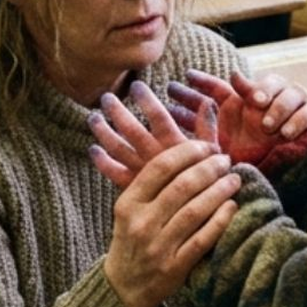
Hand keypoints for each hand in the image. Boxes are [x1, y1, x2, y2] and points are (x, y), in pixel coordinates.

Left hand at [88, 79, 217, 189]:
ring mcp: (142, 173)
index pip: (158, 116)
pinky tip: (93, 150)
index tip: (136, 85)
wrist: (197, 221)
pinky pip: (113, 174)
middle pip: (132, 129)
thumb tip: (208, 102)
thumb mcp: (213, 154)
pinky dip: (102, 162)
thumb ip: (208, 128)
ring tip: (93, 117)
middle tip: (106, 97)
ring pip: (118, 148)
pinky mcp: (133, 189)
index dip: (147, 100)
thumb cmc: (210, 183)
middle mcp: (155, 157)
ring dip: (104, 131)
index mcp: (175, 145)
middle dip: (118, 111)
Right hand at [90, 92, 239, 306]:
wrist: (124, 287)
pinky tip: (232, 206)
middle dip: (209, 168)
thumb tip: (188, 149)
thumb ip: (152, 181)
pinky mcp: (174, 268)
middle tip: (225, 160)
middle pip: (182, 186)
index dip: (188, 152)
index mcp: (128, 203)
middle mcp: (141, 223)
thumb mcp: (130, 207)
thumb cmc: (131, 238)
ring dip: (220, 190)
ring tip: (234, 179)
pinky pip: (203, 239)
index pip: (160, 167)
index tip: (208, 145)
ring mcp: (158, 247)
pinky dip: (220, 220)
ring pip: (195, 211)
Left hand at [167, 69, 306, 172]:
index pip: (261, 84)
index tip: (252, 99)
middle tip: (262, 117)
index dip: (256, 88)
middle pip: (287, 88)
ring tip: (284, 133)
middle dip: (276, 100)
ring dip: (297, 116)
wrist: (277, 174)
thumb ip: (208, 103)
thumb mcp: (222, 129)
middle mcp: (286, 101)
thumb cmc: (247, 148)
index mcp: (263, 97)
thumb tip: (189, 74)